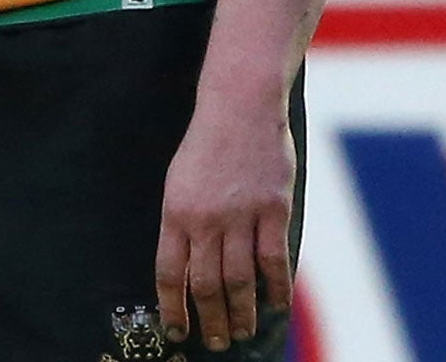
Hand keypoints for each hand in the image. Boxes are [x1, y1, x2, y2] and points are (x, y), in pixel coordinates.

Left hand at [154, 93, 295, 351]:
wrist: (239, 107)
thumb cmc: (206, 146)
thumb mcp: (178, 182)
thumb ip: (183, 225)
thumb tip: (187, 269)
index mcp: (176, 212)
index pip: (170, 272)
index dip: (172, 307)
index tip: (175, 332)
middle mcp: (206, 218)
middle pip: (207, 284)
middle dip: (210, 320)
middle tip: (215, 342)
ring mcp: (242, 215)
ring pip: (241, 279)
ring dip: (242, 313)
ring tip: (241, 332)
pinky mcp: (274, 210)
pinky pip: (274, 259)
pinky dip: (276, 288)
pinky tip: (276, 304)